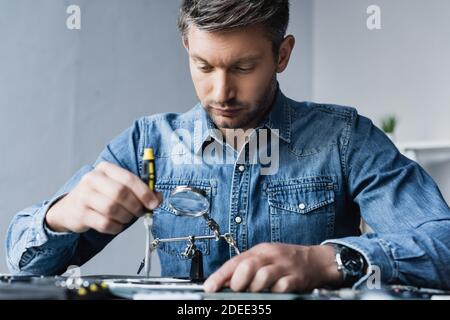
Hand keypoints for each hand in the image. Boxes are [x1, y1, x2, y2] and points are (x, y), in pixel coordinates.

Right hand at [45, 161, 162, 234]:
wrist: (69, 209)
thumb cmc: (101, 196)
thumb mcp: (119, 187)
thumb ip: (140, 190)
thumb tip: (157, 198)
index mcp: (106, 168)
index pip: (129, 178)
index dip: (144, 192)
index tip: (154, 203)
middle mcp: (93, 179)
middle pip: (120, 193)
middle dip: (135, 206)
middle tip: (140, 212)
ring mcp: (84, 196)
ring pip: (112, 208)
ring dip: (126, 217)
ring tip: (127, 218)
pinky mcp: (80, 214)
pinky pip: (104, 223)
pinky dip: (116, 227)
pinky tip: (117, 225)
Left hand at [204, 243, 342, 292]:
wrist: (315, 260)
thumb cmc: (285, 260)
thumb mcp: (264, 258)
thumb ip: (245, 267)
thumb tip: (224, 281)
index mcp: (259, 251)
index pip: (235, 262)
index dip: (220, 276)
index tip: (209, 288)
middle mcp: (270, 256)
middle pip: (248, 266)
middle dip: (238, 282)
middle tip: (237, 289)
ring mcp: (284, 267)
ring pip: (263, 277)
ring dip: (255, 288)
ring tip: (256, 291)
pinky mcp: (296, 279)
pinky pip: (282, 287)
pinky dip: (275, 291)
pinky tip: (275, 291)